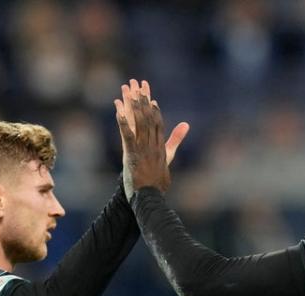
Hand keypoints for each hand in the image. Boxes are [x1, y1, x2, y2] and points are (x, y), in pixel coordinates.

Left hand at [114, 78, 188, 198]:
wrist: (150, 198)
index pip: (158, 125)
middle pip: (149, 119)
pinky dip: (123, 122)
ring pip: (139, 123)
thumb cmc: (158, 183)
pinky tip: (118, 111)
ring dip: (133, 106)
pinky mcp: (132, 154)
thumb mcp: (168, 161)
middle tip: (138, 88)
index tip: (151, 99)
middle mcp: (153, 145)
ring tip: (128, 92)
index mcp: (161, 148)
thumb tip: (185, 129)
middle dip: (143, 102)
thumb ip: (176, 142)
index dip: (154, 111)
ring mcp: (143, 149)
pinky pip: (127, 135)